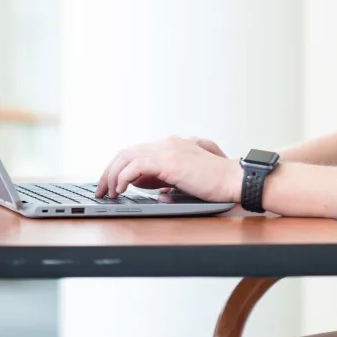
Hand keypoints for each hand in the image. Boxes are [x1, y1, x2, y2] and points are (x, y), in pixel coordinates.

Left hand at [94, 135, 240, 202]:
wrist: (234, 179)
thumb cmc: (215, 183)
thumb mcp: (184, 179)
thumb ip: (165, 179)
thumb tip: (148, 187)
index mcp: (171, 146)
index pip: (136, 153)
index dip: (120, 168)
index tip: (112, 184)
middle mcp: (166, 143)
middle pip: (126, 153)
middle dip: (110, 171)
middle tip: (101, 190)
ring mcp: (167, 149)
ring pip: (127, 157)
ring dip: (112, 175)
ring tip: (108, 192)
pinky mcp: (168, 160)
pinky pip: (135, 166)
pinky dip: (124, 178)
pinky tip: (121, 189)